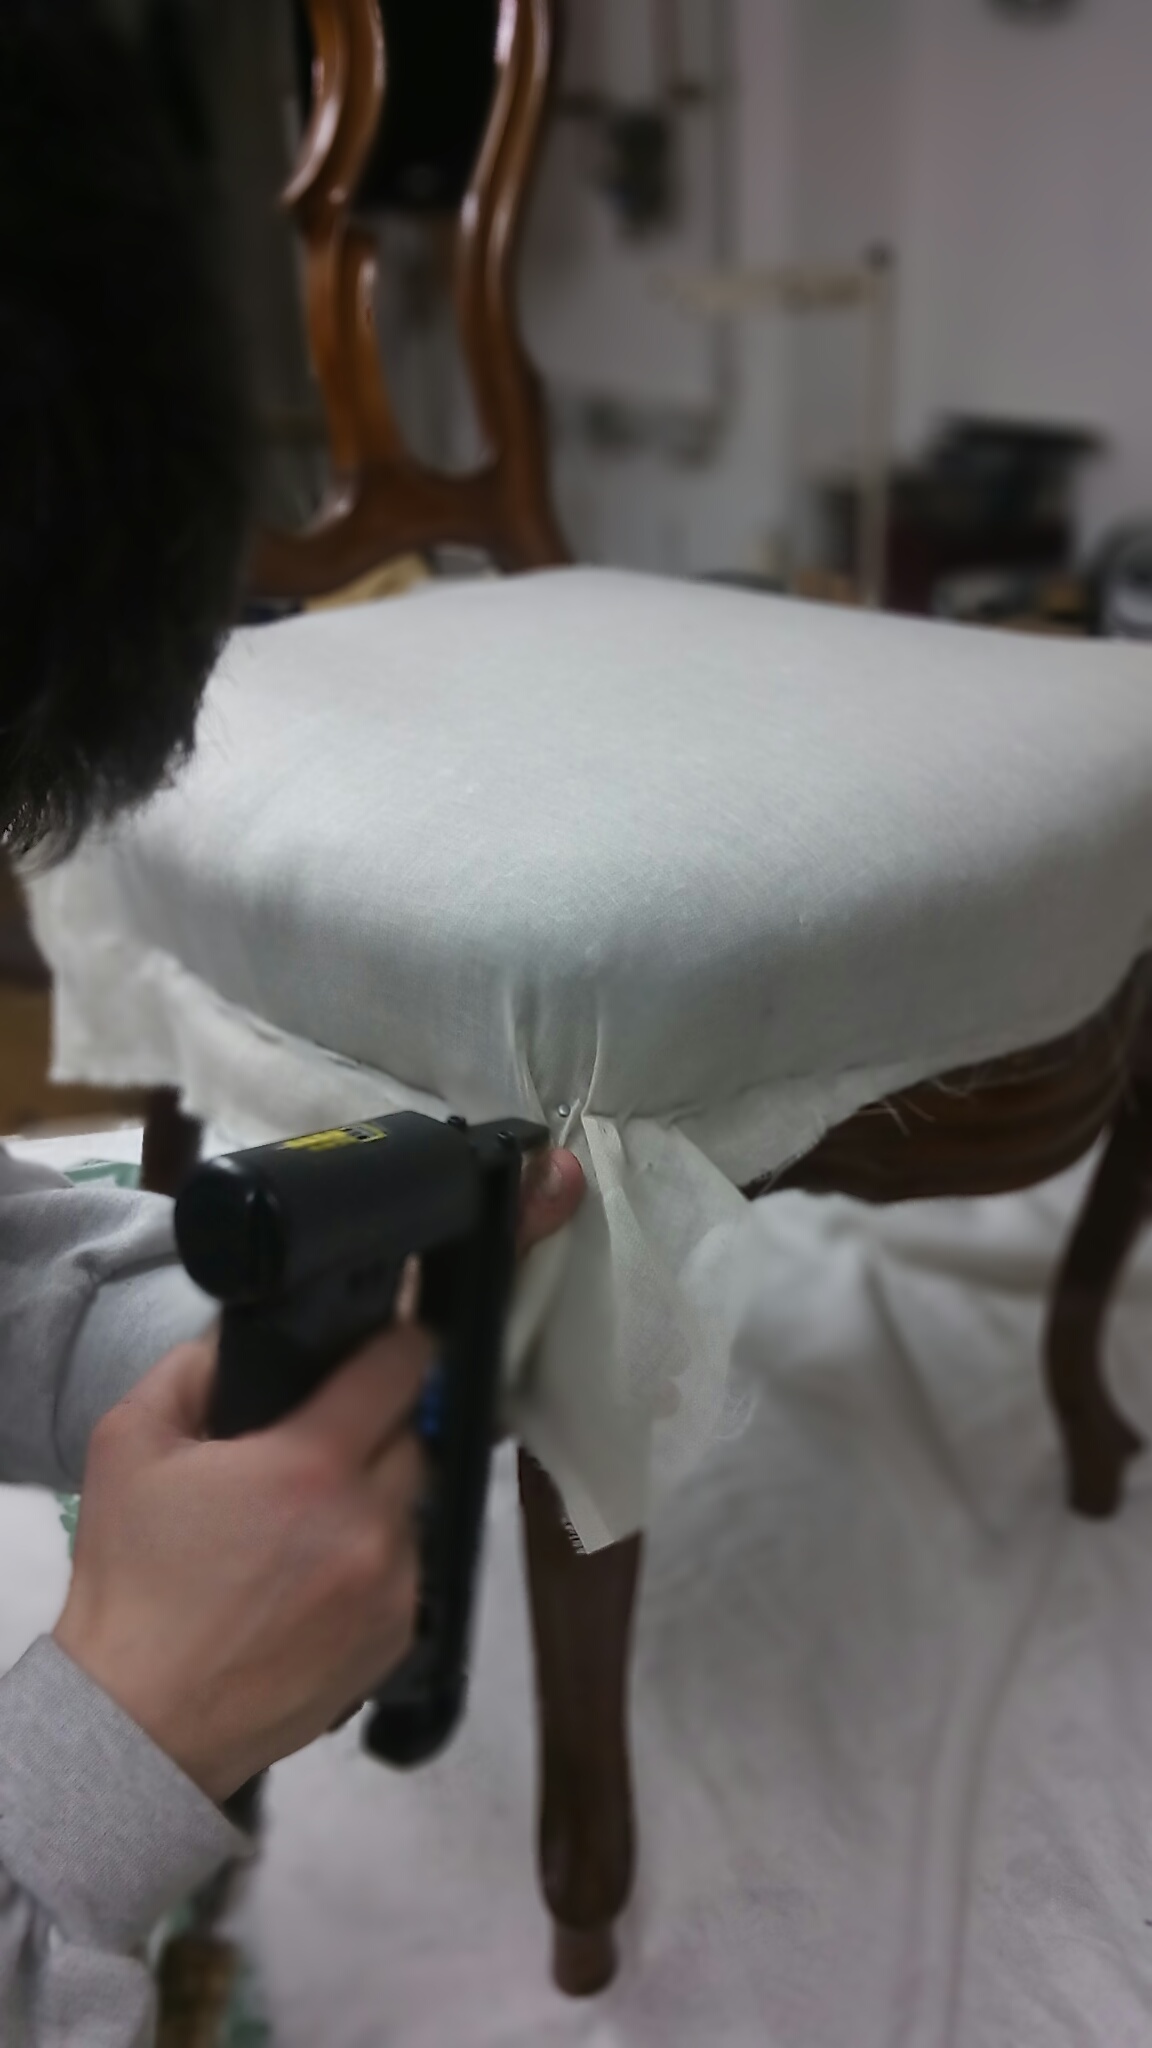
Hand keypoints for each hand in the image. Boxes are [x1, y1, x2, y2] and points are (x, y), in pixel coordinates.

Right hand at [53, 1145, 583, 1804]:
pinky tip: (322, 1572)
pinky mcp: (399, 1638)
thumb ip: (190, 1368)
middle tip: (325, 1438)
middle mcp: (371, 1522)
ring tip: (316, 1515)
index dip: (401, 1338)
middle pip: (414, 1434)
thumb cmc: (133, 1582)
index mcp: (312, 1464)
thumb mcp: (129, 1446)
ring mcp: (394, 1586)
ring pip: (413, 1503)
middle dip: (377, 1425)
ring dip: (379, 1495)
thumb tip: (243, 1336)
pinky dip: (378, 1558)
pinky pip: (410, 1568)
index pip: (404, 1366)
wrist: (143, 1720)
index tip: (393, 1333)